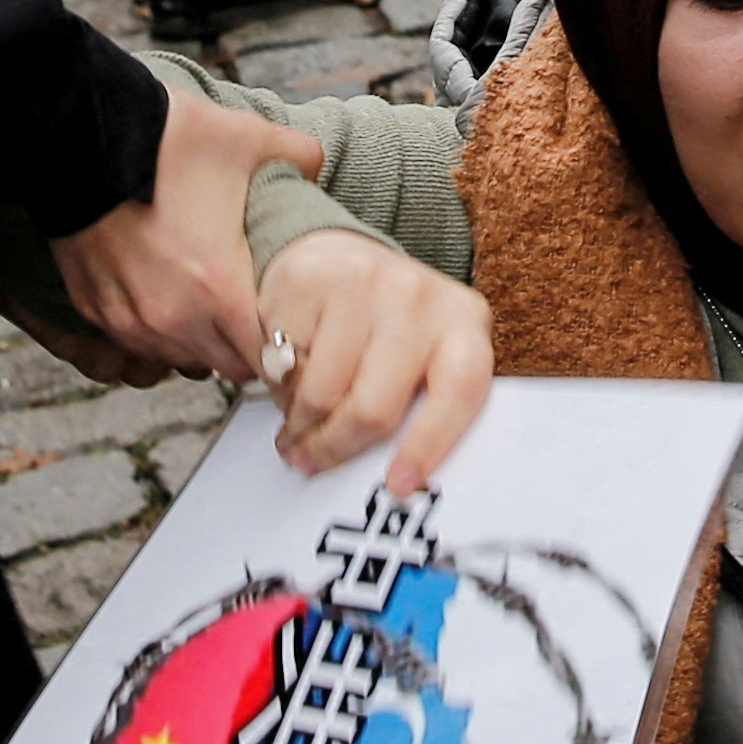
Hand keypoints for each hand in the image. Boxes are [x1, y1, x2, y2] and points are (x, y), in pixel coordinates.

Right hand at [48, 96, 328, 380]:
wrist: (76, 135)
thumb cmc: (163, 140)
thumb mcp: (246, 137)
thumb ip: (298, 155)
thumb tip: (317, 165)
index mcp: (219, 288)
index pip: (269, 356)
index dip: (285, 343)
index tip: (289, 323)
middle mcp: (173, 318)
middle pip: (228, 365)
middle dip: (245, 346)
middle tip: (253, 312)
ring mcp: (129, 318)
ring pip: (180, 358)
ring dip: (200, 341)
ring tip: (209, 302)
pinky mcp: (95, 308)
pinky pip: (137, 340)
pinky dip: (156, 327)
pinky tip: (165, 291)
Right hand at [251, 228, 494, 487]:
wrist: (341, 258)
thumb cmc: (390, 328)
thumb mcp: (426, 359)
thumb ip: (424, 406)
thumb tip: (398, 481)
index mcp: (463, 322)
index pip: (460, 390)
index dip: (428, 444)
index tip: (398, 484)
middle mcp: (418, 297)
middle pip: (373, 408)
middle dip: (336, 447)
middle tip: (312, 459)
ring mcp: (363, 283)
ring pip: (319, 395)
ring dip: (301, 422)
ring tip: (299, 422)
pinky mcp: (308, 280)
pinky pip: (281, 365)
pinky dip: (279, 385)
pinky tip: (289, 375)